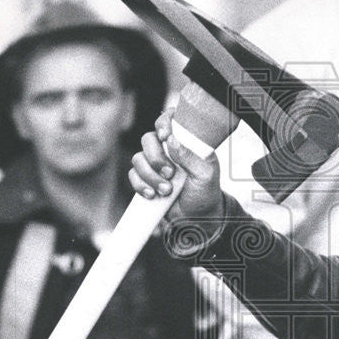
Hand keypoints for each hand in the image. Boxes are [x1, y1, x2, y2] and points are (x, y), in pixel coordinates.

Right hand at [129, 108, 224, 226]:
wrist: (195, 218)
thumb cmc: (205, 192)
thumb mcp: (205, 175)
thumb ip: (191, 157)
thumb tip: (172, 141)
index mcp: (184, 142)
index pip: (169, 120)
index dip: (163, 123)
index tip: (165, 136)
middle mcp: (167, 149)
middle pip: (148, 139)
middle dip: (155, 157)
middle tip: (170, 173)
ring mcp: (154, 164)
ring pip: (138, 158)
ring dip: (150, 175)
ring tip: (167, 190)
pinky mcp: (145, 179)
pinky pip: (133, 175)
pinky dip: (140, 185)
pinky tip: (153, 195)